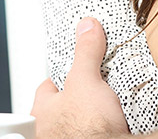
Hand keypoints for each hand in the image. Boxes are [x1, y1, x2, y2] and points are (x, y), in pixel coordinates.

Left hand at [31, 18, 129, 138]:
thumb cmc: (85, 129)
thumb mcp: (87, 80)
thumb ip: (85, 53)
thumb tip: (87, 28)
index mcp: (41, 112)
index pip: (47, 87)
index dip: (64, 75)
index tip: (77, 67)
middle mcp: (49, 130)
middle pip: (64, 104)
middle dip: (79, 96)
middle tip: (96, 87)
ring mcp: (68, 138)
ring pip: (79, 119)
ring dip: (91, 113)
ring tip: (109, 104)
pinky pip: (96, 130)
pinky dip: (104, 126)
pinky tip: (116, 121)